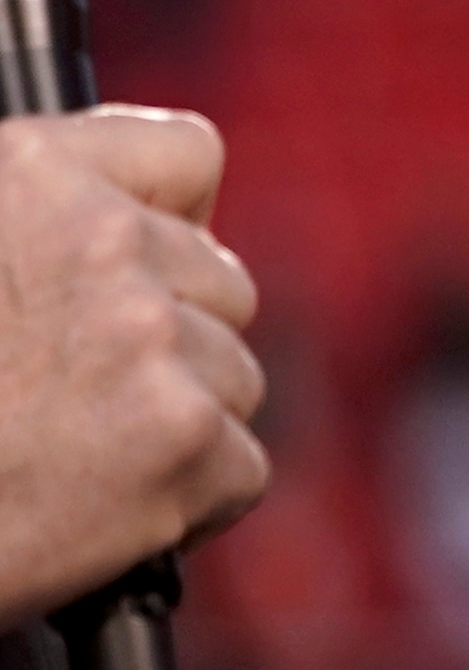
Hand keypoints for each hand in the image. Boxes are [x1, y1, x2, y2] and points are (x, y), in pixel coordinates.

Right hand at [0, 107, 260, 621]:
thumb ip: (39, 221)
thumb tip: (132, 221)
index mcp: (31, 173)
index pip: (188, 156)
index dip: (170, 225)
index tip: (137, 275)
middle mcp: (102, 239)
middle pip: (221, 283)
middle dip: (167, 344)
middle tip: (68, 399)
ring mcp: (148, 335)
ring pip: (232, 375)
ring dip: (170, 424)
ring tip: (65, 458)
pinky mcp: (181, 435)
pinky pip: (238, 466)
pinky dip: (183, 504)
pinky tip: (94, 513)